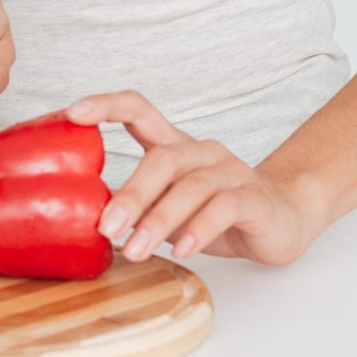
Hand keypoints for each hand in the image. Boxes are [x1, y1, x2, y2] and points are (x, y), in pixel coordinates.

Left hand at [63, 90, 329, 267]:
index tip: (74, 112)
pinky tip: (182, 250)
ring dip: (159, 220)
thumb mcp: (170, 205)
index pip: (139, 110)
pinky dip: (199, 230)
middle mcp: (202, 151)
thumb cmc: (216, 212)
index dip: (107, 105)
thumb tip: (83, 220)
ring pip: (191, 187)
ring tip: (135, 250)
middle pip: (163, 158)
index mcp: (175, 146)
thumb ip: (138, 204)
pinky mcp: (253, 199)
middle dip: (131, 193)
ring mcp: (231, 172)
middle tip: (107, 227)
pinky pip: (223, 209)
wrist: (282, 219)